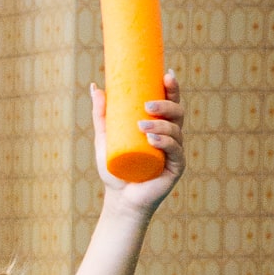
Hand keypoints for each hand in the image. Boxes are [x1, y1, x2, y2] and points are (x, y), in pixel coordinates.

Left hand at [92, 70, 184, 215]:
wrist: (120, 200)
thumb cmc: (115, 169)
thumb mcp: (105, 138)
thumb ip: (101, 114)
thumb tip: (95, 86)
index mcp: (160, 126)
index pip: (171, 103)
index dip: (172, 88)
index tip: (166, 74)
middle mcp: (171, 137)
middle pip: (178, 113)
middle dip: (167, 105)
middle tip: (147, 105)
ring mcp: (175, 152)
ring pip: (176, 131)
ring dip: (161, 126)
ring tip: (142, 126)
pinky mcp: (176, 168)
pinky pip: (175, 152)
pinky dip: (165, 143)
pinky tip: (153, 140)